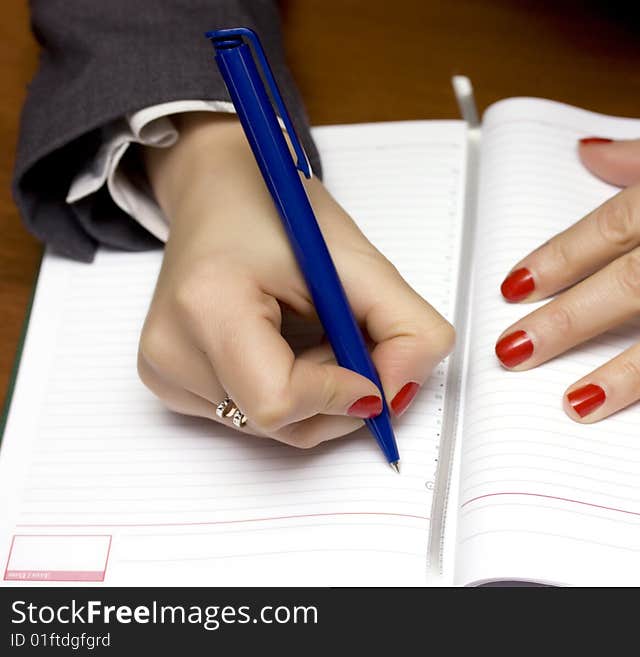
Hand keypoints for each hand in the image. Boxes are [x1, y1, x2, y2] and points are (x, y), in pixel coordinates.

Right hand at [138, 113, 453, 446]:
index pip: (279, 400)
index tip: (370, 368)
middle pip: (281, 422)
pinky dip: (289, 393)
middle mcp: (171, 347)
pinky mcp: (169, 384)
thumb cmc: (277, 213)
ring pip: (273, 428)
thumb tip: (401, 396)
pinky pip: (251, 419)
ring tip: (309, 331)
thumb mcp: (360, 260)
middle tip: (342, 333)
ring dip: (315, 394)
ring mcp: (165, 371)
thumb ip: (407, 329)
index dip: (339, 394)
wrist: (218, 192)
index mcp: (209, 303)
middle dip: (335, 391)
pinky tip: (285, 346)